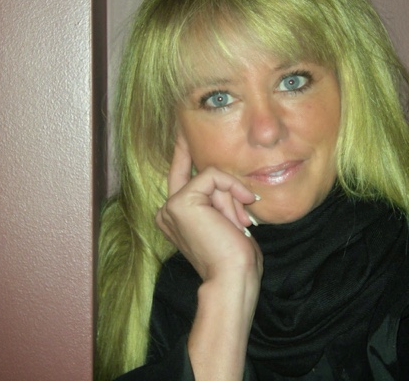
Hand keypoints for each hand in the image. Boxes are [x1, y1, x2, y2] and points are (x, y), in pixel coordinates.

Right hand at [155, 134, 262, 282]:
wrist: (231, 278)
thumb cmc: (235, 258)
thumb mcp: (227, 221)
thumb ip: (220, 199)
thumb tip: (231, 183)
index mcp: (176, 216)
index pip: (181, 175)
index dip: (182, 151)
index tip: (183, 130)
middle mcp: (167, 210)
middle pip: (201, 175)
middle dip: (227, 188)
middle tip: (236, 217)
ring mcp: (171, 206)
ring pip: (210, 176)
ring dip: (232, 199)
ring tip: (238, 227)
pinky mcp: (180, 201)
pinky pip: (212, 176)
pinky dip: (232, 189)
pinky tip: (240, 211)